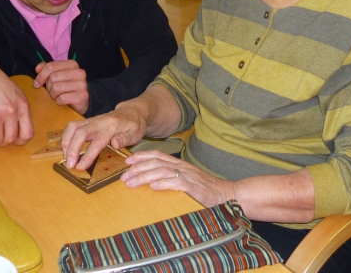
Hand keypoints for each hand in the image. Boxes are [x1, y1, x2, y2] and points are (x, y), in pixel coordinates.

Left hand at [33, 60, 88, 114]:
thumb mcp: (58, 75)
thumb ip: (47, 69)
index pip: (51, 66)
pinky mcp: (82, 96)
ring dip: (53, 95)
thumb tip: (37, 68)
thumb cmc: (68, 86)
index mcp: (72, 64)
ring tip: (58, 95)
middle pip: (53, 78)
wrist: (84, 99)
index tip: (37, 83)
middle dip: (48, 87)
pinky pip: (62, 98)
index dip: (40, 76)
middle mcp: (79, 72)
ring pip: (56, 88)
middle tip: (52, 91)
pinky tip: (63, 101)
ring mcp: (82, 84)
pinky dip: (59, 101)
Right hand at [60, 97, 150, 169]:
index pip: (98, 141)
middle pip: (81, 133)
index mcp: (111, 126)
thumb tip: (114, 144)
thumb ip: (125, 138)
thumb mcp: (135, 133)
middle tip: (69, 165)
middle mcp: (99, 121)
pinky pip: (72, 126)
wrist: (132, 112)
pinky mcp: (87, 121)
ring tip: (65, 158)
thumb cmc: (134, 125)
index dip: (88, 154)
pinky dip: (66, 137)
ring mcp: (91, 120)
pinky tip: (66, 150)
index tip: (80, 166)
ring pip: (73, 127)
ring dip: (66, 142)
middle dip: (72, 149)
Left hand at [121, 150, 235, 207]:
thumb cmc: (205, 190)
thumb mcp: (186, 181)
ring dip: (144, 176)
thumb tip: (149, 182)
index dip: (141, 156)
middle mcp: (182, 167)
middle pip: (156, 162)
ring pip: (162, 171)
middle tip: (123, 177)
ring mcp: (188, 176)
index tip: (126, 161)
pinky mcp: (194, 187)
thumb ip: (171, 178)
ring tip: (131, 183)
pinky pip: (177, 182)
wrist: (227, 195)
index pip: (157, 155)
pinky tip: (153, 186)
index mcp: (179, 164)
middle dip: (137, 168)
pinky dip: (164, 183)